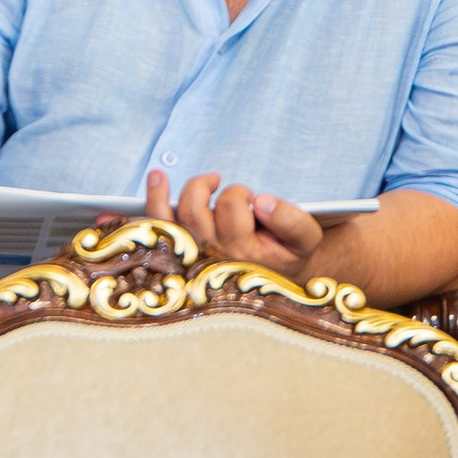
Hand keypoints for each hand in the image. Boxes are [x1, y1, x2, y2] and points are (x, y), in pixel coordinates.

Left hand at [152, 169, 327, 277]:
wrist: (277, 281)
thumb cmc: (288, 254)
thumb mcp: (304, 239)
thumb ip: (291, 220)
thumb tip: (262, 201)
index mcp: (244, 254)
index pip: (232, 208)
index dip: (240, 194)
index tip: (253, 200)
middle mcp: (211, 258)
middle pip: (195, 210)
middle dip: (210, 188)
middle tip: (232, 190)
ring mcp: (190, 256)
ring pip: (171, 216)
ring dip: (186, 189)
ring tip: (208, 180)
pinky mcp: (177, 251)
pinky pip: (155, 226)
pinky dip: (152, 199)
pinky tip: (157, 177)